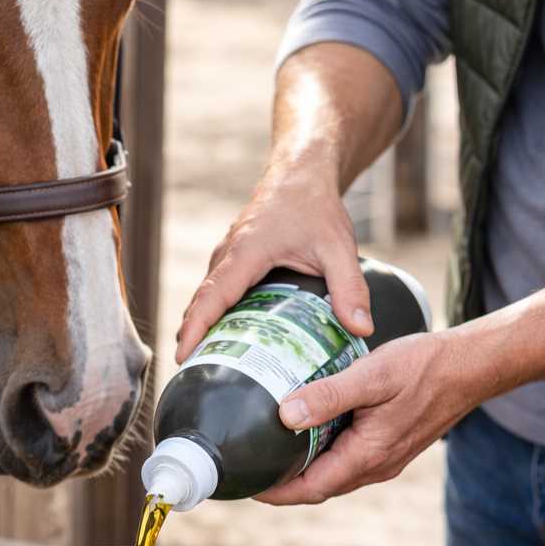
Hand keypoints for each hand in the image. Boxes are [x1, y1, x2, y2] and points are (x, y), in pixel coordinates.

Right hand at [175, 168, 373, 362]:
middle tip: (191, 374)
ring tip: (204, 363)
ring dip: (201, 325)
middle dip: (192, 336)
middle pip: (200, 301)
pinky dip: (212, 311)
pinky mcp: (233, 255)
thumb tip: (362, 329)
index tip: (183, 357)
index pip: (211, 297)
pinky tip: (224, 334)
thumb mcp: (338, 248)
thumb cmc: (316, 205)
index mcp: (246, 253)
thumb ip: (350, 288)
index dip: (195, 328)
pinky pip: (215, 288)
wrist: (302, 172)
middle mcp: (228, 254)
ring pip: (205, 295)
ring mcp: (227, 253)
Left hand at [257, 329, 478, 505]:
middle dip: (283, 484)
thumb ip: (329, 395)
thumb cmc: (425, 367)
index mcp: (368, 455)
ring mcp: (386, 458)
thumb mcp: (372, 375)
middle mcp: (376, 465)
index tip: (246, 484)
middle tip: (250, 467)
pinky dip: (324, 453)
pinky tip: (309, 429)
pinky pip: (349, 459)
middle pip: (319, 487)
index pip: (310, 489)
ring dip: (304, 469)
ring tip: (271, 450)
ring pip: (334, 474)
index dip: (275, 492)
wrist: (471, 367)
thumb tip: (286, 415)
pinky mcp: (390, 445)